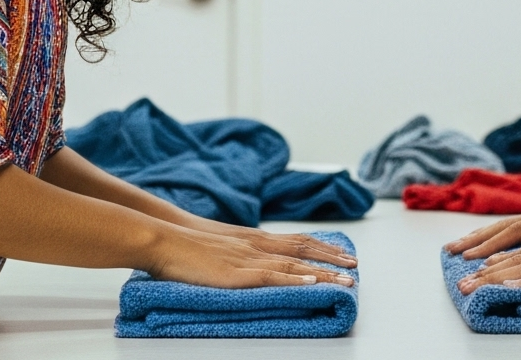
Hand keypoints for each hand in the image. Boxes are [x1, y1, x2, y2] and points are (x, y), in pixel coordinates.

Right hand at [143, 226, 355, 288]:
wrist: (164, 237)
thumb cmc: (186, 242)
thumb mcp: (221, 244)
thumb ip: (240, 251)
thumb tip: (253, 260)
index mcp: (253, 237)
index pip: (297, 241)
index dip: (322, 247)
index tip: (342, 254)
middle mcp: (257, 244)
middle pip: (304, 249)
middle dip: (332, 258)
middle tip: (355, 266)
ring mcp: (249, 258)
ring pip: (295, 265)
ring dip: (324, 272)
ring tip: (346, 280)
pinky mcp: (237, 273)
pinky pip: (272, 277)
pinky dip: (294, 280)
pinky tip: (311, 283)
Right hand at [445, 183, 520, 259]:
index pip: (513, 233)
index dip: (488, 247)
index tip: (466, 258)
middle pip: (505, 229)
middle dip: (477, 241)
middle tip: (450, 252)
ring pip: (512, 227)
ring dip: (487, 238)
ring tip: (464, 245)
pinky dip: (506, 237)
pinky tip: (500, 243)